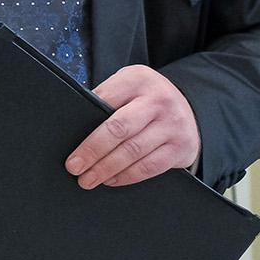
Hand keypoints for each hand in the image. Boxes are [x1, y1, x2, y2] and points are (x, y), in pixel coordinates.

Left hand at [65, 65, 200, 188]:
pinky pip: (151, 166)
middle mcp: (158, 100)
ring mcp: (173, 124)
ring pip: (133, 151)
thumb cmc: (144, 99)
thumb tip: (75, 129)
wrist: (189, 107)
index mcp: (138, 80)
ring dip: (107, 169)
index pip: (103, 102)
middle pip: (118, 129)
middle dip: (92, 151)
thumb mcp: (127, 86)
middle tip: (74, 168)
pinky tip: (112, 179)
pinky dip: (128, 176)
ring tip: (89, 179)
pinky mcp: (182, 146)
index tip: (70, 148)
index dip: (84, 127)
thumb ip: (106, 99)